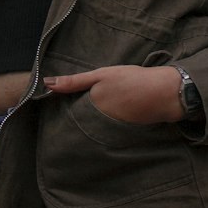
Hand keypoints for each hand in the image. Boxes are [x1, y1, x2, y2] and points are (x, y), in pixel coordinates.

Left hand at [43, 65, 181, 124]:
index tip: (52, 106)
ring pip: (89, 128)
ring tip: (84, 114)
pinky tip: (102, 119)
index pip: (68, 113)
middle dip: (72, 118)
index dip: (61, 109)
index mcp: (90, 107)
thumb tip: (46, 83)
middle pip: (78, 122)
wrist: (161, 93)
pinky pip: (102, 131)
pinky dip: (100, 126)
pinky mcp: (119, 133)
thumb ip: (74, 81)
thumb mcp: (102, 74)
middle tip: (67, 111)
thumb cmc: (130, 79)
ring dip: (86, 123)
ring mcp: (108, 130)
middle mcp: (96, 123)